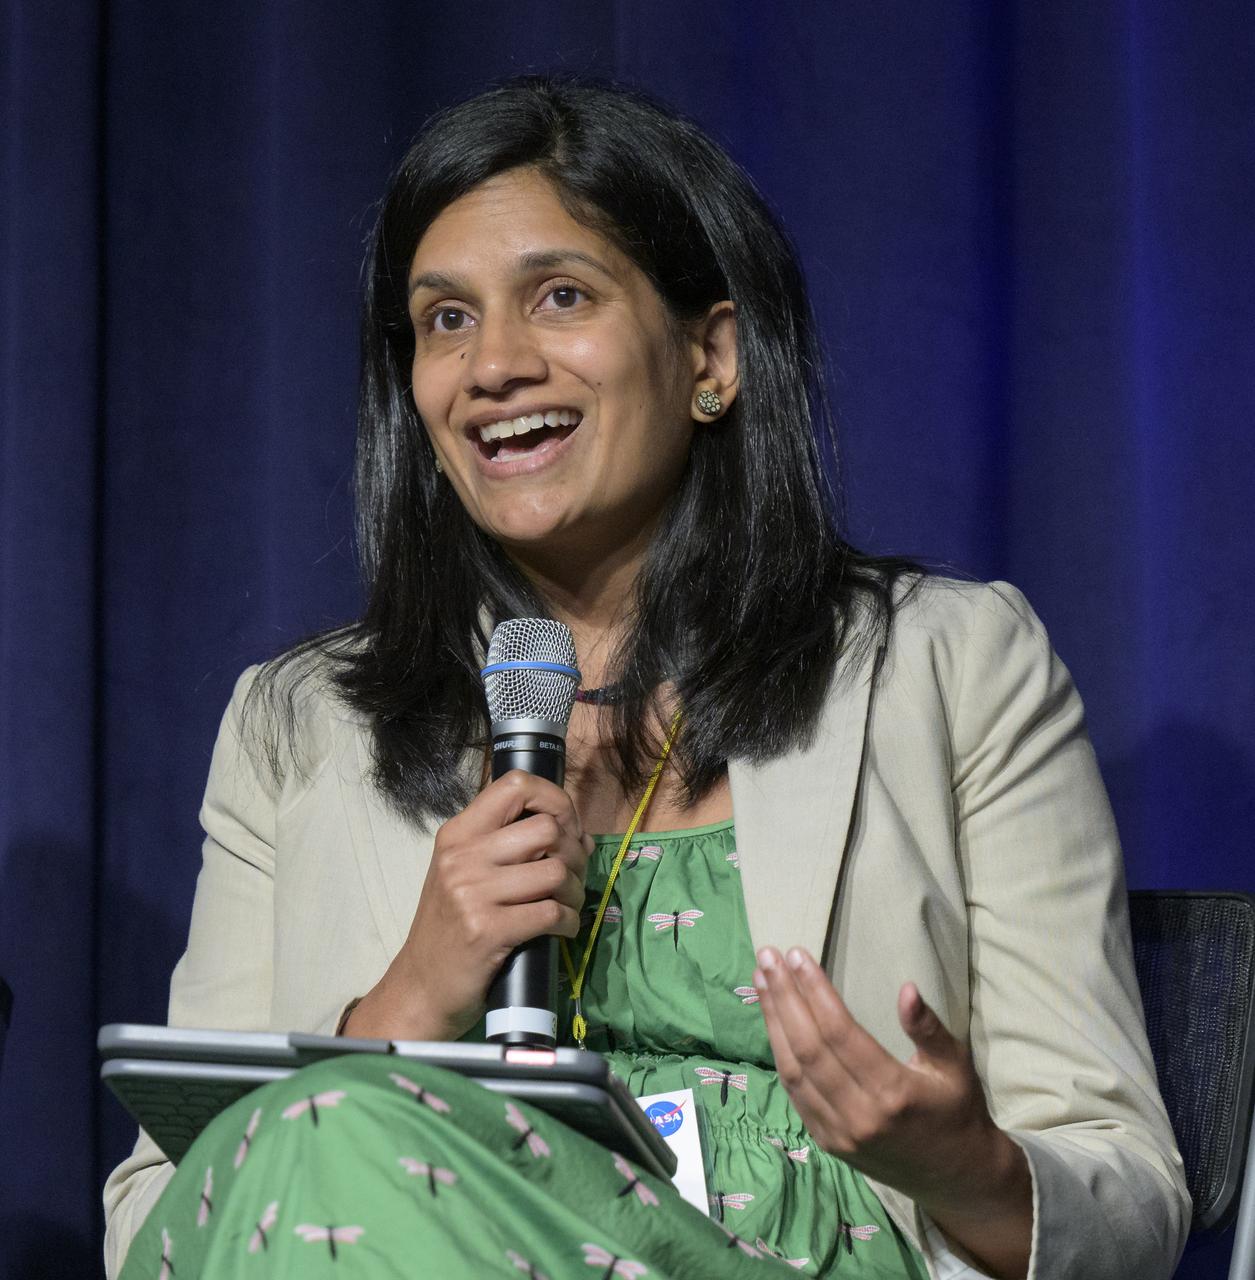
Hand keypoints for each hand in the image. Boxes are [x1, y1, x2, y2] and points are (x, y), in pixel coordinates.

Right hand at [346, 771, 593, 1041]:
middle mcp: (463, 856)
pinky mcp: (488, 931)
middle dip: (573, 853)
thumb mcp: (468, 874)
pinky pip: (552, 913)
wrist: (420, 986)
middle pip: (547, 829)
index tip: (566, 828)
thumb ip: (515, 848)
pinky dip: (569, 922)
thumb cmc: (450, 926)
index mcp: (458, 833)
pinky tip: (562, 928)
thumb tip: (581, 836)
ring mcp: (473, 893)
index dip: (555, 800)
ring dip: (575, 892)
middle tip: (570, 876)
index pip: (516, 785)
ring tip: (567, 905)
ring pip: (556, 872)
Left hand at [754, 946, 1031, 1277]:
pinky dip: (779, 1053)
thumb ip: (928, 1028)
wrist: (955, 1177)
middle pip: (809, 1047)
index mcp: (893, 1093)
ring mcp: (838, 1133)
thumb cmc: (957, 1110)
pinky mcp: (827, 1142)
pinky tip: (772, 1021)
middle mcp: (859, 1115)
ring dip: (773, 1021)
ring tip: (761, 979)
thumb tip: (907, 989)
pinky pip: (794, 1092)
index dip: (815, 991)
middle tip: (768, 956)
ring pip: (793, 1069)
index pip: (840, 1032)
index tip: (797, 956)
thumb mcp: (955, 1065)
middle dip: (784, 997)